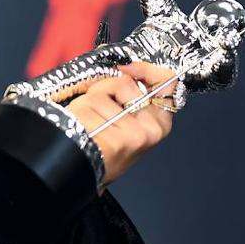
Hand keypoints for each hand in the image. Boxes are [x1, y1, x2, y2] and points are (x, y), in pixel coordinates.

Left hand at [64, 61, 176, 188]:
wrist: (84, 175)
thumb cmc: (103, 150)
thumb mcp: (125, 120)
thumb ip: (130, 95)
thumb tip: (122, 68)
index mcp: (159, 123)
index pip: (168, 82)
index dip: (145, 68)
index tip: (128, 68)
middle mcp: (151, 129)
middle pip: (124, 82)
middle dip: (103, 90)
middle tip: (97, 114)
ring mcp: (133, 135)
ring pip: (100, 93)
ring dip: (86, 103)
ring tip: (87, 125)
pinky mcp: (111, 139)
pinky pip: (86, 106)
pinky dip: (76, 113)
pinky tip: (80, 130)